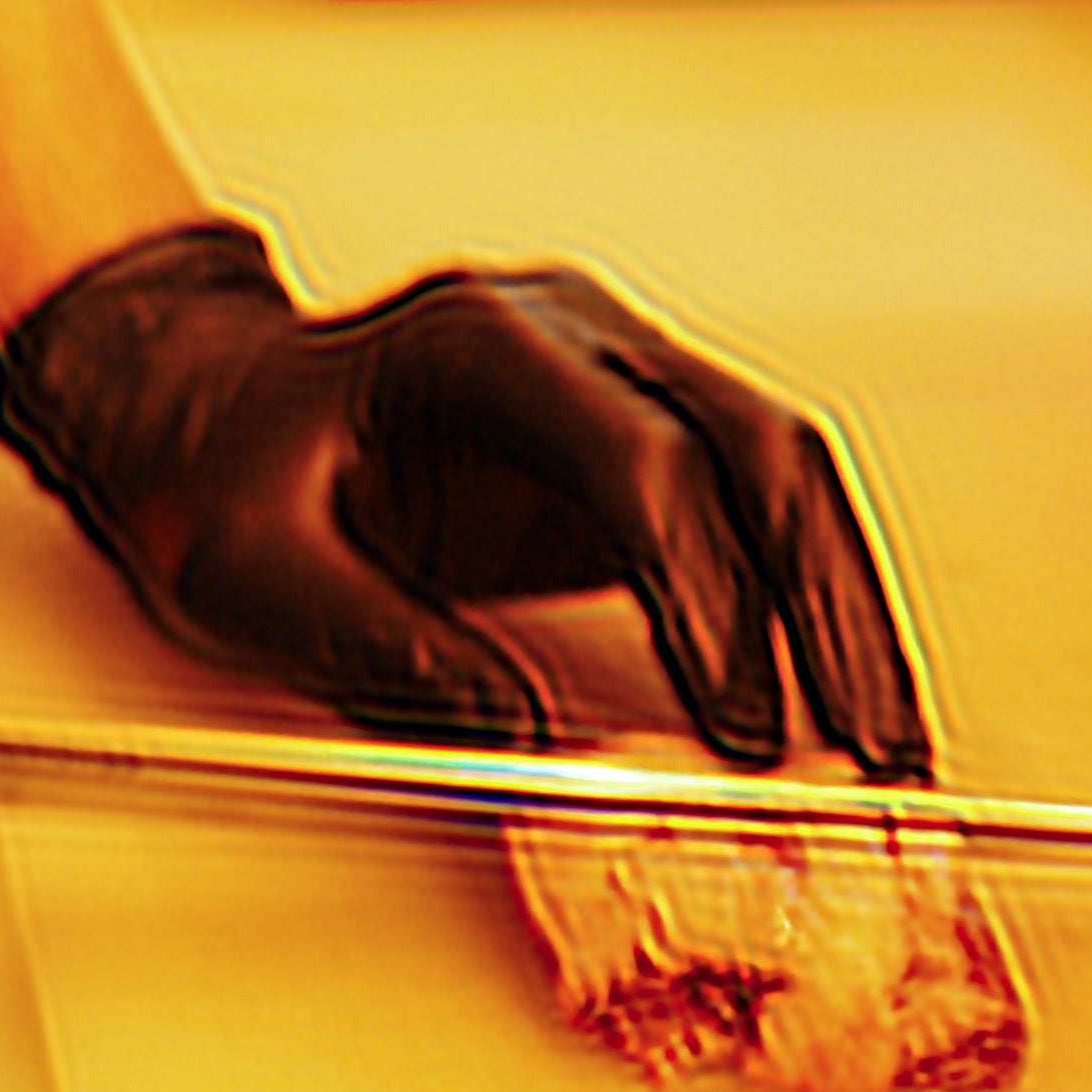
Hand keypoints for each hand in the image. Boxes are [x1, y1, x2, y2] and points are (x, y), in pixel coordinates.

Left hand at [0, 220, 929, 777]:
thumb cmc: (218, 469)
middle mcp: (574, 335)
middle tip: (874, 756)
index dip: (707, 603)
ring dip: (848, 612)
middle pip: (756, 449)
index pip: (639, 462)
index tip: (743, 734)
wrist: (201, 406)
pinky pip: (755, 513)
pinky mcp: (637, 441)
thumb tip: (527, 750)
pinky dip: (809, 608)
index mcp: (479, 342)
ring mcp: (617, 377)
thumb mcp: (251, 569)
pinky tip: (839, 707)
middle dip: (830, 610)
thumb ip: (381, 651)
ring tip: (890, 750)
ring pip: (784, 472)